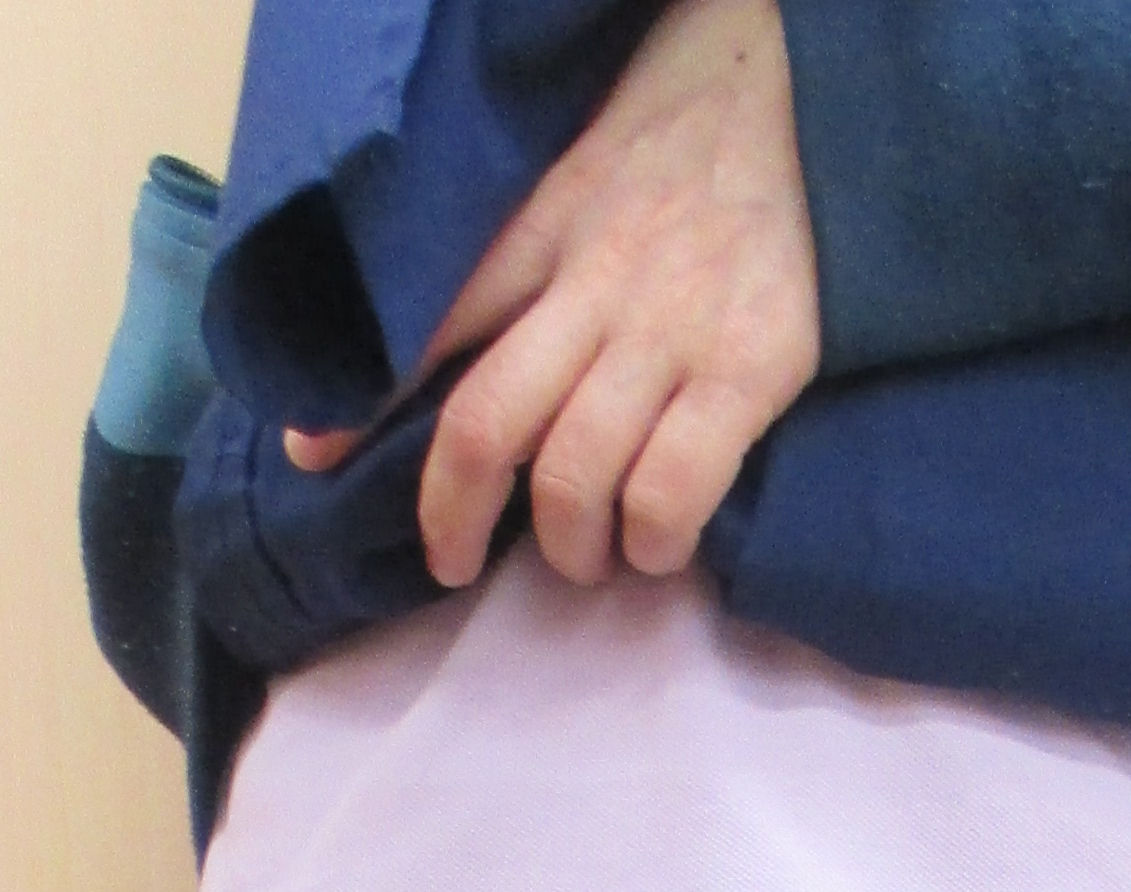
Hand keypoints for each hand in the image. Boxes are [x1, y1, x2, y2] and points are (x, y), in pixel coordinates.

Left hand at [286, 0, 818, 589]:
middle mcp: (597, 282)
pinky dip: (651, 539)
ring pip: (573, 475)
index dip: (360, 402)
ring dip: (568, 545)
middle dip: (455, 517)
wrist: (821, 90)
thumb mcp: (584, 165)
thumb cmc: (698, 135)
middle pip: (488, 425)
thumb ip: (528, 247)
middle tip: (457, 562)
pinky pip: (671, 489)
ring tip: (585, 557)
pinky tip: (656, 544)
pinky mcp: (751, 368)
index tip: (310, 460)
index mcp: (546, 225)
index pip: (433, 319)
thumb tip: (463, 341)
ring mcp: (672, 330)